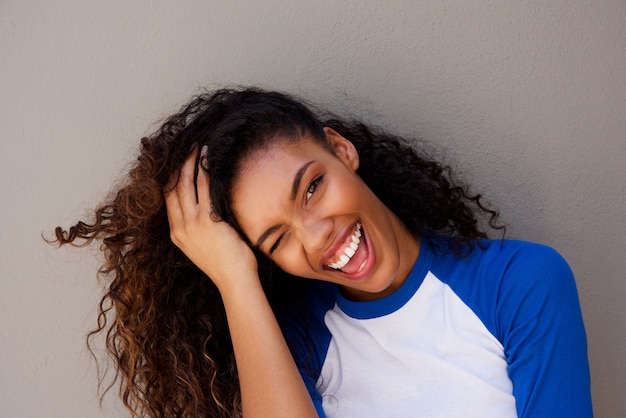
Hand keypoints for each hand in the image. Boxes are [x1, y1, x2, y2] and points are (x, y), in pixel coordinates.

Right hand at [164, 145, 257, 292]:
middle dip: (179, 165)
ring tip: (197, 147)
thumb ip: (199, 229)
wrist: (234, 281)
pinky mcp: (207, 221)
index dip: (171, 178)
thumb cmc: (226, 265)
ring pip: (185, 185)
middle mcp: (180, 228)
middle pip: (173, 188)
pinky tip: (207, 158)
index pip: (168, 199)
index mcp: (177, 234)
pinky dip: (205, 171)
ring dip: (190, 163)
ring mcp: (192, 224)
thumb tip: (208, 210)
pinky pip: (204, 189)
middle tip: (187, 148)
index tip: (177, 163)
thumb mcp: (203, 247)